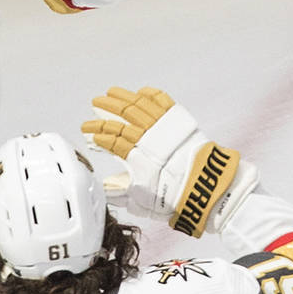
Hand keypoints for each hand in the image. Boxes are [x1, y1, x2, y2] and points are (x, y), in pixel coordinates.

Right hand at [82, 87, 257, 236]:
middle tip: (94, 104)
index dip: (98, 133)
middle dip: (104, 110)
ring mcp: (164, 126)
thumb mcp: (141, 200)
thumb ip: (121, 191)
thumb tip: (106, 186)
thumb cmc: (172, 197)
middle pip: (121, 117)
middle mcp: (148, 138)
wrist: (203, 187)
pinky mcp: (179, 121)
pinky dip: (150, 95)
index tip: (89, 132)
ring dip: (122, 97)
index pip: (111, 139)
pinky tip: (140, 92)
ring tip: (110, 92)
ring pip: (138, 105)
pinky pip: (162, 102)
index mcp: (136, 156)